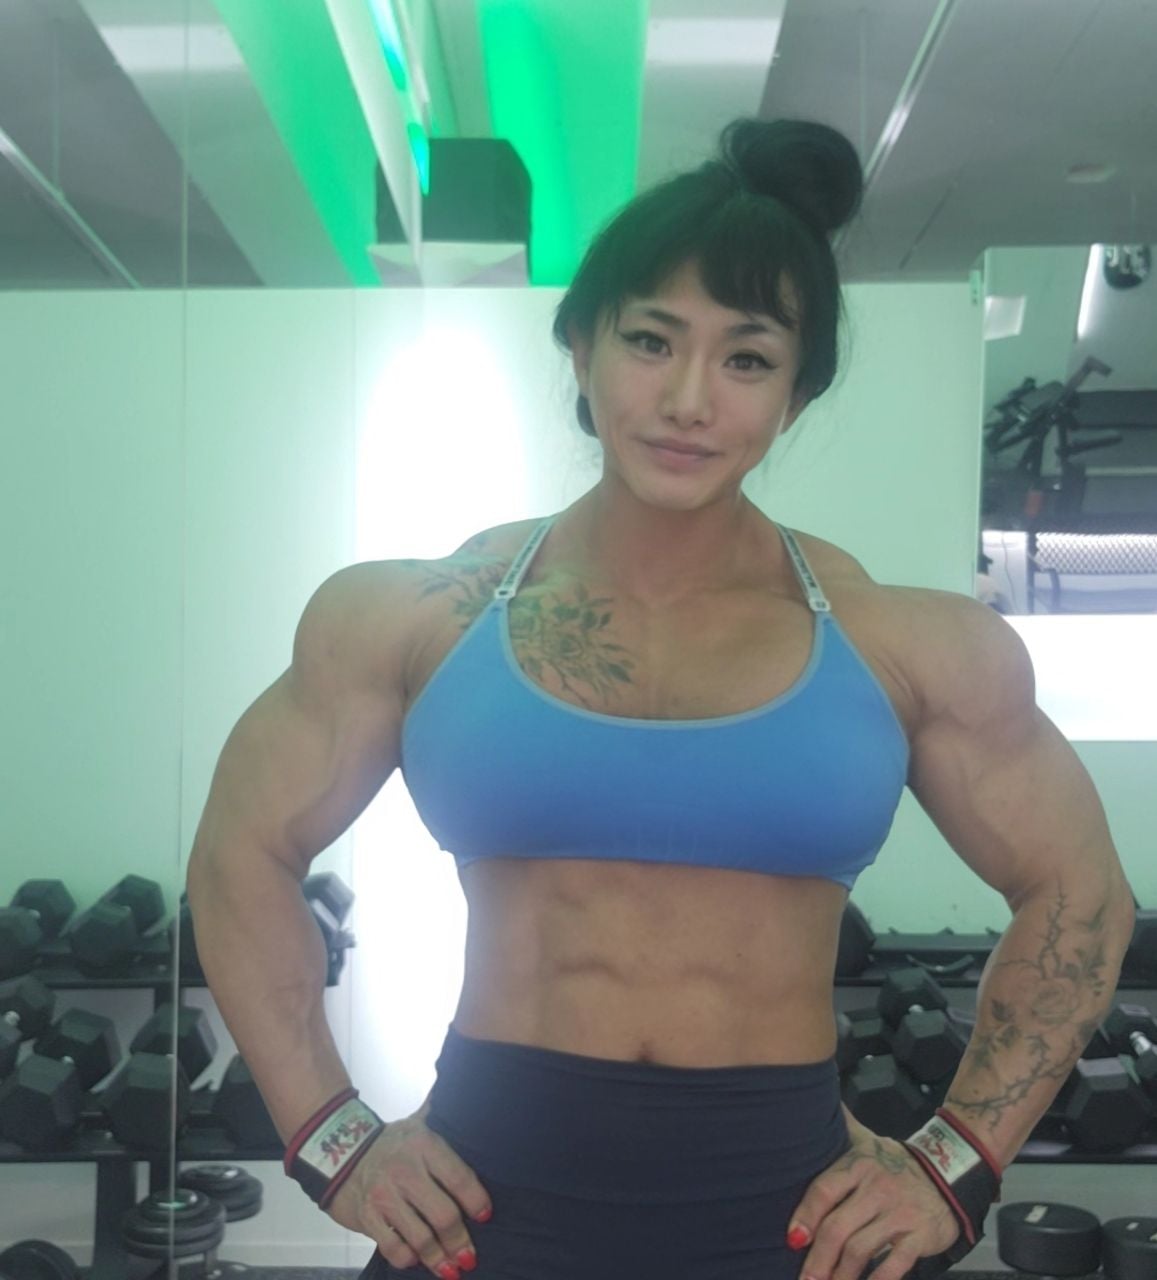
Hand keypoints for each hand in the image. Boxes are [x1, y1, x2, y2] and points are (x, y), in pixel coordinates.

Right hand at [325, 1105, 491, 1277]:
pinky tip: (419, 1261)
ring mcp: (384, 1196)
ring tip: (452, 1269)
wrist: (337, 1147)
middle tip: (471, 1257)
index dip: (476, 1201)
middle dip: (460, 1241)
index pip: (459, 1177)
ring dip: (439, 1259)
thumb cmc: (389, 1141)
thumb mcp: (417, 1122)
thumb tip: (468, 1093)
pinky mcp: (367, 1217)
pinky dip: (409, 1259)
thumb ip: (442, 1112)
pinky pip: (393, 1248)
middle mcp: (405, 1171)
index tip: (486, 1216)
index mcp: (423, 1144)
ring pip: (420, 1237)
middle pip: (443, 1215)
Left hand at [786, 1116, 960, 1279]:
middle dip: (818, 1258)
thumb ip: (840, 1126)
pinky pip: (895, 1264)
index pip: (824, 1190)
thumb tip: (813, 1098)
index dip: (805, 1216)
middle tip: (806, 1279)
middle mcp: (876, 1188)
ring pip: (862, 1249)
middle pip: (838, 1227)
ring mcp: (899, 1213)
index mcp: (858, 1165)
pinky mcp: (920, 1236)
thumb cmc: (896, 1163)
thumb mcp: (867, 1141)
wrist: (950, 1170)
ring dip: (841, 1274)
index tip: (793, 1239)